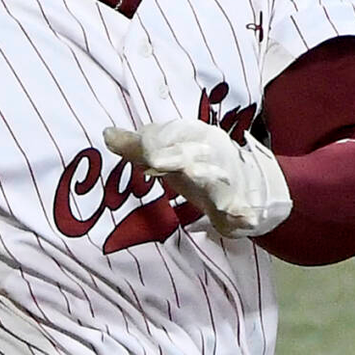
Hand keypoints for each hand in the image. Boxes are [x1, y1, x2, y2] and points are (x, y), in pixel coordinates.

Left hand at [102, 118, 291, 237]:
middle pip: (191, 155)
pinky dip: (243, 214)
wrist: (248, 181)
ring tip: (196, 177)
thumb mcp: (168, 152)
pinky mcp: (238, 205)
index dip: (156, 142)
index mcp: (191, 140)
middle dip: (176, 156)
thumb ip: (137, 146)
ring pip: (217, 178)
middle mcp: (208, 157)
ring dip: (209, 178)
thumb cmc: (198, 163)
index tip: (142, 150)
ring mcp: (225, 181)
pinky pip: (243, 210)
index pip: (171, 136)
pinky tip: (243, 219)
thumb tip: (107, 135)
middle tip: (156, 160)